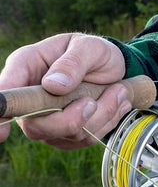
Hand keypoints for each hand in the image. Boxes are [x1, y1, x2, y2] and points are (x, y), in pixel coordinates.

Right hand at [0, 33, 126, 148]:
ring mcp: (45, 119)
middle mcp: (29, 97)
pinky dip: (106, 123)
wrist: (114, 68)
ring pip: (66, 135)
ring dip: (100, 116)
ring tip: (117, 91)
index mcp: (26, 67)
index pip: (5, 93)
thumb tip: (53, 85)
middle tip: (94, 101)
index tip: (2, 133)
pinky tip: (115, 102)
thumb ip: (73, 62)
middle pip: (36, 126)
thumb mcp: (90, 47)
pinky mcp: (64, 134)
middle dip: (71, 119)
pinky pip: (83, 140)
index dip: (1, 113)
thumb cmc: (94, 52)